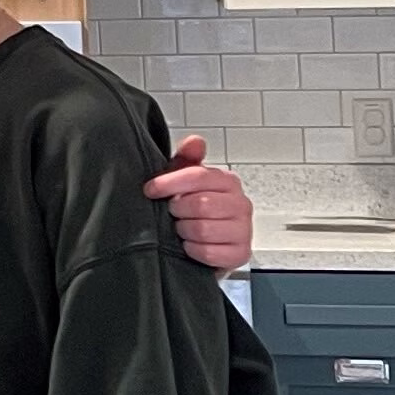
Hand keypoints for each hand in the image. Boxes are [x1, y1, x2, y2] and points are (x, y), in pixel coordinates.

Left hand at [145, 135, 254, 271]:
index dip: (170, 182)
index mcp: (228, 182)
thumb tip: (195, 141)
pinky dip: (193, 250)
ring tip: (183, 229)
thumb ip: (188, 160)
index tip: (151, 189)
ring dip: (184, 231)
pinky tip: (191, 245)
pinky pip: (209, 252)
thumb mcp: (186, 183)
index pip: (199, 176)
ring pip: (203, 229)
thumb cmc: (195, 211)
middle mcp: (241, 203)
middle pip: (201, 204)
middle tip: (174, 213)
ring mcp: (243, 229)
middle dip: (178, 211)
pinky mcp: (240, 253)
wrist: (208, 245)